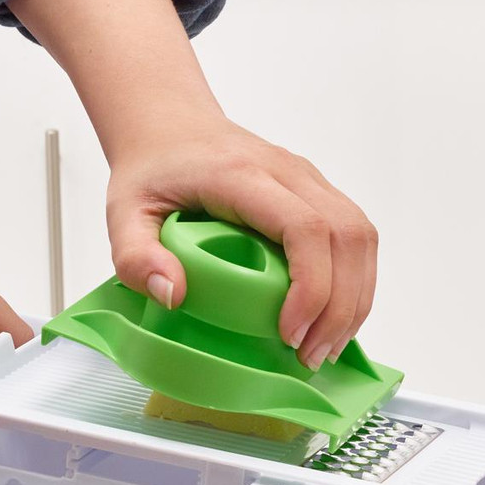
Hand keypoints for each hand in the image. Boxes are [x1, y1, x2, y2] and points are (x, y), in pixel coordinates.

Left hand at [7, 0, 378, 369]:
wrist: (171, 127)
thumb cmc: (152, 171)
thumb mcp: (123, 214)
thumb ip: (136, 256)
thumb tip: (174, 296)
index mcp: (244, 176)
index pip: (304, 227)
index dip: (311, 287)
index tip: (289, 334)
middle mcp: (289, 172)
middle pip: (347, 236)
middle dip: (339, 307)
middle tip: (311, 357)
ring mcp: (310, 180)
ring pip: (361, 238)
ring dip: (354, 300)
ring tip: (326, 346)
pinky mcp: (319, 193)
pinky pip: (356, 239)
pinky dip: (354, 285)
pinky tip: (333, 320)